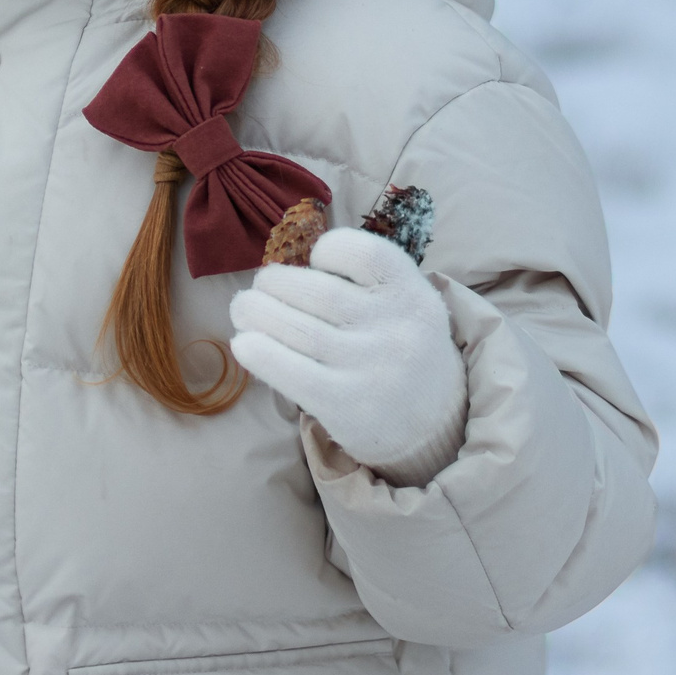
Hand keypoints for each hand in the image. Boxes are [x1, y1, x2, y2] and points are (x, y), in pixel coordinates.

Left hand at [228, 226, 468, 486]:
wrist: (432, 425)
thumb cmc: (398, 351)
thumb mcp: (402, 309)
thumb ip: (361, 284)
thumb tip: (285, 267)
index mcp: (412, 295)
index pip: (365, 254)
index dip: (329, 248)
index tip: (313, 259)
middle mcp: (397, 329)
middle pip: (319, 292)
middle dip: (275, 283)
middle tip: (259, 286)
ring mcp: (372, 369)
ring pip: (299, 329)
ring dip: (257, 313)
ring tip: (243, 309)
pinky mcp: (347, 406)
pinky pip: (293, 373)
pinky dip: (260, 354)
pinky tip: (244, 344)